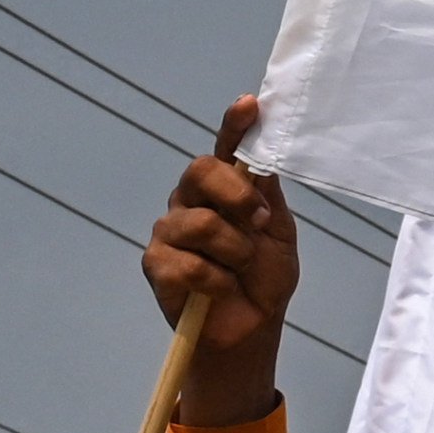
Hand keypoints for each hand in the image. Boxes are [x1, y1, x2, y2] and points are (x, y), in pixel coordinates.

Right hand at [142, 96, 293, 428]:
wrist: (251, 327)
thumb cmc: (264, 277)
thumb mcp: (278, 232)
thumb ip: (266, 195)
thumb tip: (264, 154)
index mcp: (224, 190)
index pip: (226, 150)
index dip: (234, 125)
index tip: (250, 105)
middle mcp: (192, 202)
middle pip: (201, 170)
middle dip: (236, 195)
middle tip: (256, 222)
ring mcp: (170, 232)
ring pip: (197, 221)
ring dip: (233, 249)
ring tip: (241, 266)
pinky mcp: (156, 264)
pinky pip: (184, 262)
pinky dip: (214, 279)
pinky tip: (219, 288)